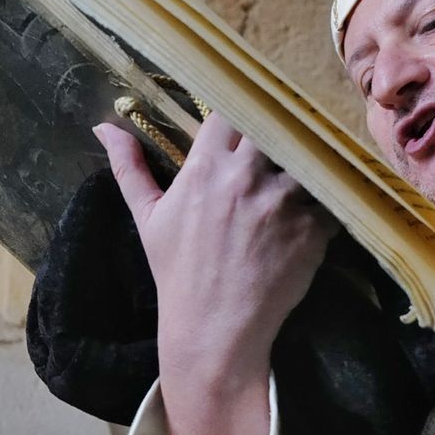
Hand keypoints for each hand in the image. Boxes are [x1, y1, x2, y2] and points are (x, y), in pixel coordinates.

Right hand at [98, 115, 333, 434]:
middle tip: (287, 133)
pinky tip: (315, 217)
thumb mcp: (147, 218)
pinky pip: (331, 200)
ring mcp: (284, 202)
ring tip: (308, 174)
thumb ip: (129, 167)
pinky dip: (326, 205)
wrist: (213, 330)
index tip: (251, 107)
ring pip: (310, 157)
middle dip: (281, 127)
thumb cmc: (178, 273)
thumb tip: (103, 128)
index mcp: (206, 167)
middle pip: (278, 122)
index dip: (245, 104)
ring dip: (308, 163)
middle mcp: (247, 177)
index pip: (234, 107)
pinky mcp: (314, 230)